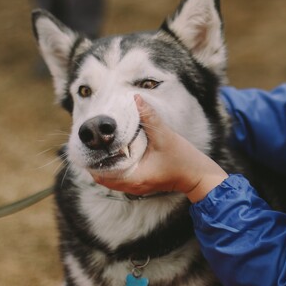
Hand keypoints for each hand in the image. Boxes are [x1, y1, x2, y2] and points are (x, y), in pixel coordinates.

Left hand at [92, 95, 226, 201]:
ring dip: (104, 165)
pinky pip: (119, 178)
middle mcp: (132, 187)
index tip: (88, 145)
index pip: (102, 174)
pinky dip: (113, 168)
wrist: (198, 175)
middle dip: (95, 161)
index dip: (91, 161)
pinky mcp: (141, 184)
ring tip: (100, 147)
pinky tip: (115, 153)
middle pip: (102, 178)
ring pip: (110, 179)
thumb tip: (136, 98)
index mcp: (134, 178)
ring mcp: (136, 188)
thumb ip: (149, 117)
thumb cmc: (183, 159)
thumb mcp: (165, 136)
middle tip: (92, 143)